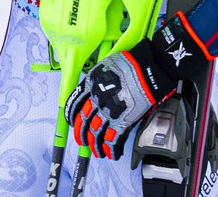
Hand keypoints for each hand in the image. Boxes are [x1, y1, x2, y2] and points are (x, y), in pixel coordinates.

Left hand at [66, 12, 211, 159]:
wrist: (147, 68)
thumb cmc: (131, 63)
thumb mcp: (106, 68)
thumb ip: (99, 81)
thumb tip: (99, 89)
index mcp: (90, 85)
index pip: (74, 102)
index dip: (71, 114)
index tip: (70, 120)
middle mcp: (96, 99)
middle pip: (83, 120)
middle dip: (81, 132)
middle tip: (81, 139)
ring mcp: (108, 111)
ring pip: (96, 132)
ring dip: (95, 144)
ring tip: (95, 151)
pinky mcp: (123, 120)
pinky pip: (113, 138)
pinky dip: (110, 149)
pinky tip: (110, 154)